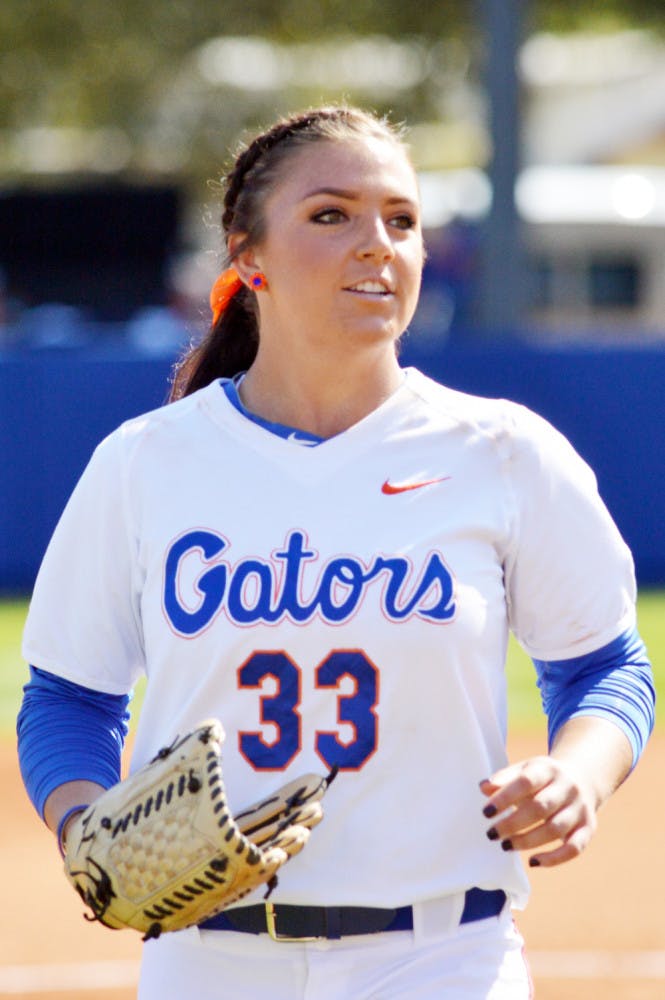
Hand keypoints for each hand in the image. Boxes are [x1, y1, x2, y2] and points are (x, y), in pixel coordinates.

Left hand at [479, 754, 598, 868]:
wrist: (582, 778)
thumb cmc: (543, 778)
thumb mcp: (526, 770)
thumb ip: (505, 778)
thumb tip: (484, 787)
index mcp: (548, 769)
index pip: (526, 782)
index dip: (505, 797)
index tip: (486, 812)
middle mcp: (567, 787)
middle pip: (540, 807)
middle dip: (513, 823)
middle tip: (492, 834)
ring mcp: (580, 808)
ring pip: (555, 829)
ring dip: (527, 841)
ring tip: (506, 845)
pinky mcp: (588, 828)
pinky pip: (574, 848)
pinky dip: (554, 858)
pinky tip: (533, 861)